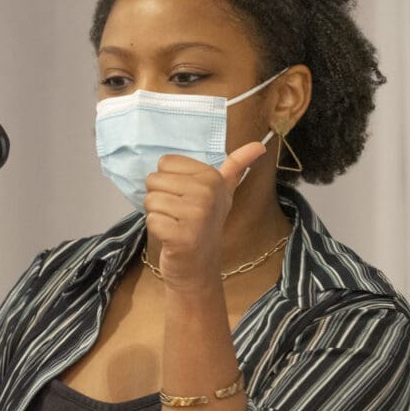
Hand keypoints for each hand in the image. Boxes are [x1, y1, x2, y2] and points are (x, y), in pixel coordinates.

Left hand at [144, 142, 267, 290]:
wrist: (200, 266)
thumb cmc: (204, 224)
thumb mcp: (223, 191)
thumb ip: (236, 166)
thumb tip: (259, 144)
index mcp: (212, 177)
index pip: (165, 163)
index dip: (169, 181)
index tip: (186, 197)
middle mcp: (207, 193)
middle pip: (154, 180)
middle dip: (161, 198)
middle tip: (179, 214)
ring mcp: (196, 215)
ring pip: (150, 200)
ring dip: (158, 215)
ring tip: (175, 225)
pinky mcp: (181, 237)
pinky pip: (151, 220)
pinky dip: (156, 231)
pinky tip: (171, 238)